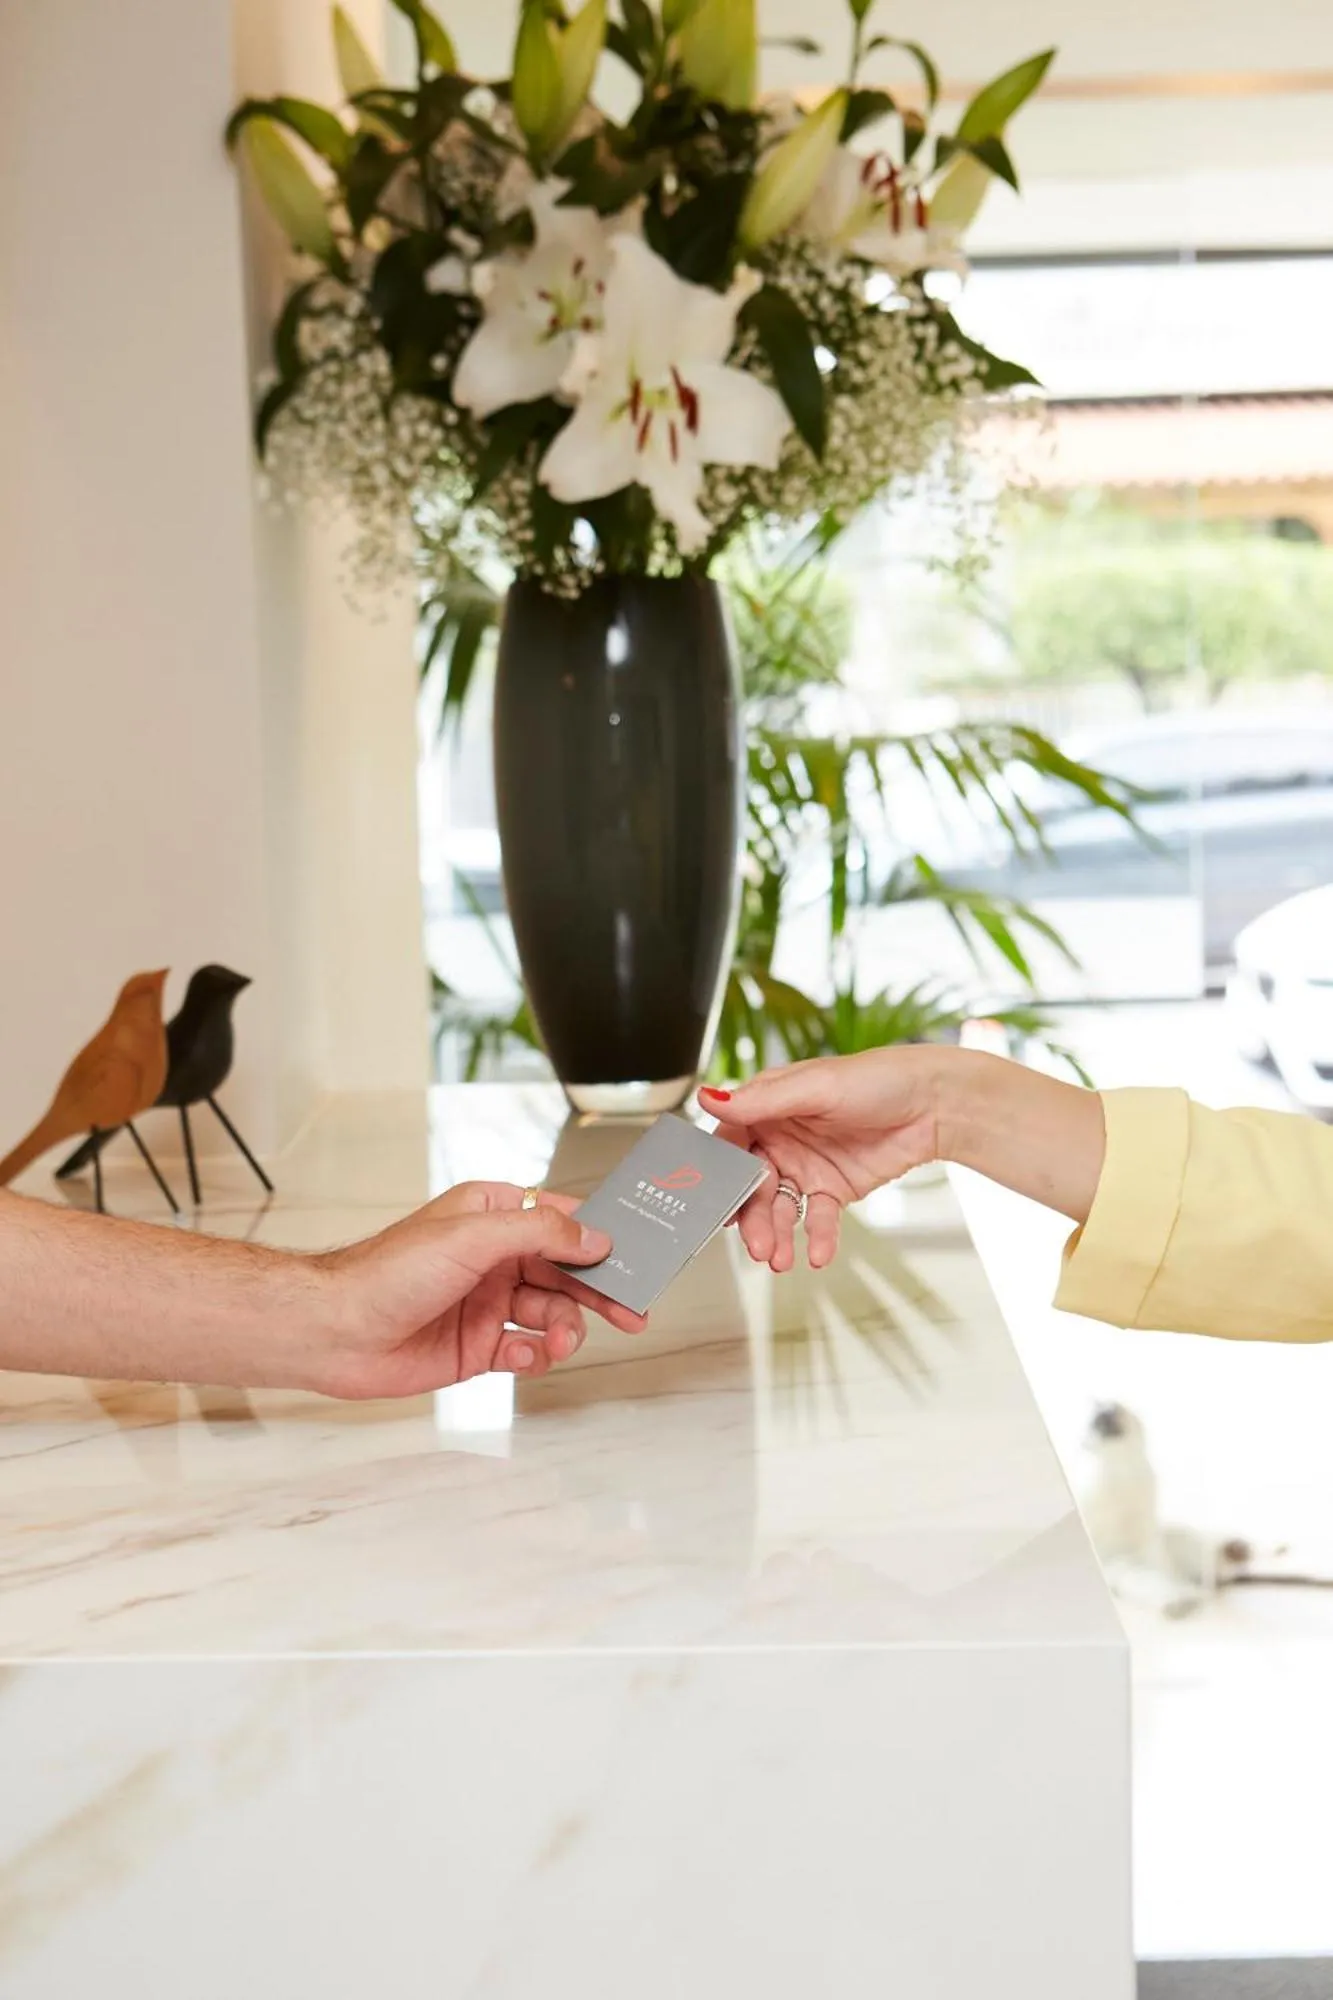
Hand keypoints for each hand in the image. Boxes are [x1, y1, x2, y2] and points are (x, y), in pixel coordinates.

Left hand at [315, 1181, 645, 1398]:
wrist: (335, 1332)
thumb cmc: (386, 1273)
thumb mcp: (473, 1238)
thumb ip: (540, 1234)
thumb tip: (593, 1238)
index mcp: (491, 1216)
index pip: (561, 1220)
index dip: (600, 1237)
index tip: (636, 1251)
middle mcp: (492, 1258)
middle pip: (565, 1272)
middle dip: (598, 1291)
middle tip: (632, 1310)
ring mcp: (486, 1303)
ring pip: (550, 1314)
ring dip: (564, 1329)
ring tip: (560, 1342)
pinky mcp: (476, 1347)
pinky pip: (524, 1351)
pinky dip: (534, 1357)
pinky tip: (526, 1357)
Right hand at [701, 1045, 1105, 1272]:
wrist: (936, 1104)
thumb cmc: (880, 1078)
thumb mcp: (817, 1086)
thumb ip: (761, 1100)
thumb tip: (708, 1098)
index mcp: (768, 1106)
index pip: (730, 1143)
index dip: (720, 1174)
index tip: (714, 1202)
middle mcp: (780, 1138)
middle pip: (751, 1184)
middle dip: (751, 1217)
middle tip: (755, 1244)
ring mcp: (805, 1166)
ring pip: (779, 1207)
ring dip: (777, 1234)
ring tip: (780, 1258)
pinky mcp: (833, 1189)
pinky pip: (816, 1218)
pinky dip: (816, 1237)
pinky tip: (816, 1253)